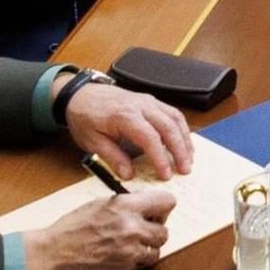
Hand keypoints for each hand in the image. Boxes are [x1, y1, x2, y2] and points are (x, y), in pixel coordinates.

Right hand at [22, 188, 175, 269]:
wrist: (50, 257)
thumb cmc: (70, 229)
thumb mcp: (98, 204)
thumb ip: (126, 202)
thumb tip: (147, 200)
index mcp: (125, 207)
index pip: (167, 202)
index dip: (163, 206)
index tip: (159, 210)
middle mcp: (131, 229)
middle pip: (164, 230)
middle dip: (154, 230)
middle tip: (141, 230)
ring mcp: (129, 253)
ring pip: (156, 250)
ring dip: (146, 248)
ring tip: (128, 245)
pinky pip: (141, 265)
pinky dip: (134, 262)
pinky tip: (118, 256)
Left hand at [64, 83, 194, 180]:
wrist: (80, 94)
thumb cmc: (85, 117)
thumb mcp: (92, 141)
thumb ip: (112, 157)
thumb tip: (128, 174)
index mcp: (125, 116)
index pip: (150, 138)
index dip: (161, 158)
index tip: (166, 174)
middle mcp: (141, 106)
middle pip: (169, 127)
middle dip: (180, 150)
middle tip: (185, 169)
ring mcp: (149, 101)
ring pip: (175, 118)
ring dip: (185, 139)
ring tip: (189, 158)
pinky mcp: (151, 101)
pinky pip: (172, 113)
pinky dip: (181, 128)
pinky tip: (183, 141)